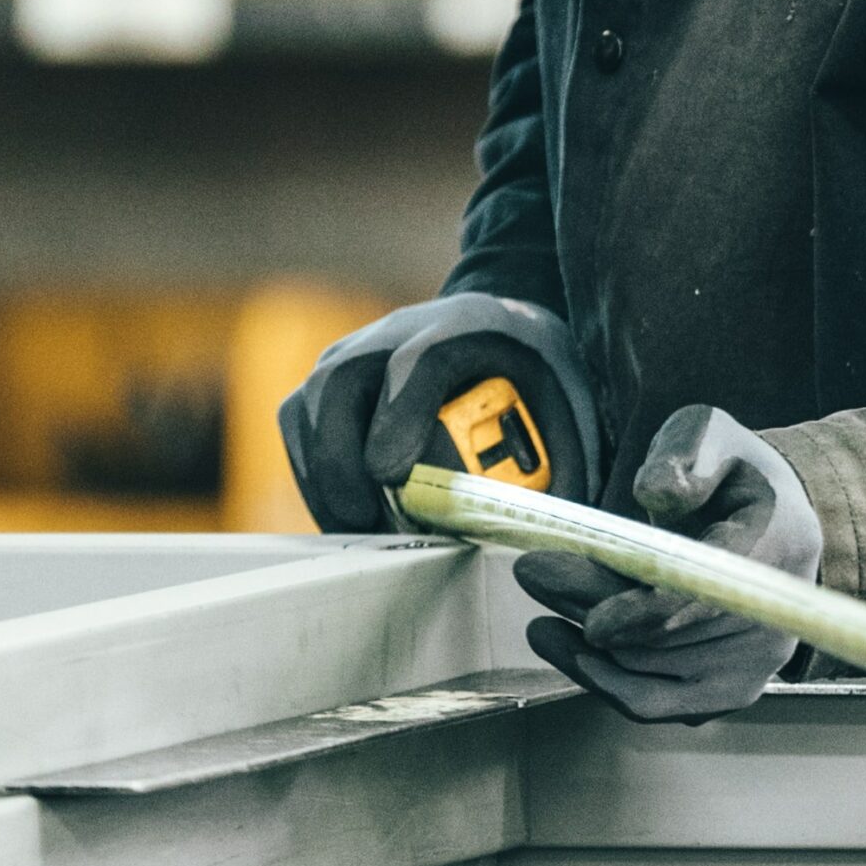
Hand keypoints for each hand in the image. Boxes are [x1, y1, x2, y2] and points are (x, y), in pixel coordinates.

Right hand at [277, 293, 600, 530]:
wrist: (498, 327)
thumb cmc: (532, 373)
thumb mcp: (566, 405)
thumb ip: (563, 463)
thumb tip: (552, 539)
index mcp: (465, 326)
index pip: (419, 357)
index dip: (400, 412)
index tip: (393, 473)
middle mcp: (395, 330)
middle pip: (343, 376)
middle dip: (342, 456)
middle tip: (366, 520)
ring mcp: (354, 352)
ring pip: (309, 403)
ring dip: (323, 475)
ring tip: (357, 528)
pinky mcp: (329, 381)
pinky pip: (299, 425)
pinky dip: (314, 475)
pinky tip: (346, 514)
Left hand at [515, 405, 821, 723]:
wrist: (772, 517)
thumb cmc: (731, 473)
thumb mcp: (709, 435)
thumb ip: (684, 453)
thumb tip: (656, 492)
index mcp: (779, 541)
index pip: (711, 594)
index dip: (648, 613)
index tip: (591, 620)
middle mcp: (778, 614)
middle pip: (669, 634)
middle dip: (592, 607)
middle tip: (534, 574)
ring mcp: (757, 660)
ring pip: (653, 670)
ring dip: (588, 646)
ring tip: (541, 614)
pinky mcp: (731, 688)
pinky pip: (659, 702)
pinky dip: (607, 682)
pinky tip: (569, 652)